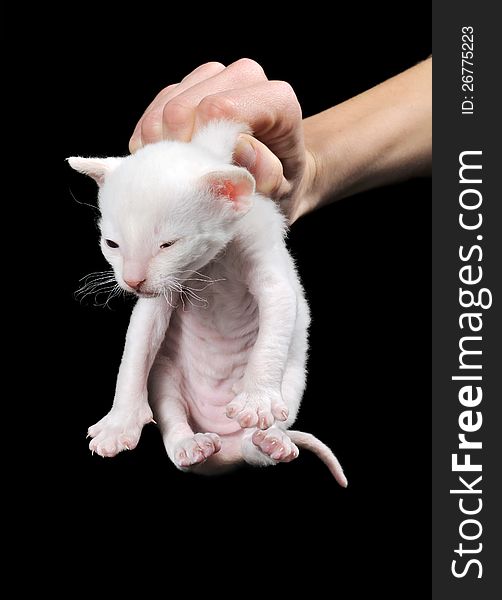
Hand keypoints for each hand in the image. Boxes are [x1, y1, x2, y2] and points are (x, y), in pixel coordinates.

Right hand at [129, 59, 313, 221]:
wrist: (279, 173)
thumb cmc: (282, 185)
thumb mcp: (282, 191)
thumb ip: (266, 173)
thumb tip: (240, 148)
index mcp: (277, 100)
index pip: (219, 109)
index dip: (198, 144)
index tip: (198, 176)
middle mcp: (245, 77)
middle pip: (184, 107)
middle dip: (175, 148)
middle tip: (185, 181)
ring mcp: (213, 77)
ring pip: (164, 107)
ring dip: (161, 146)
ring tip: (179, 174)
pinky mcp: (187, 85)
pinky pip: (154, 111)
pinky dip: (153, 142)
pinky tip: (167, 162)